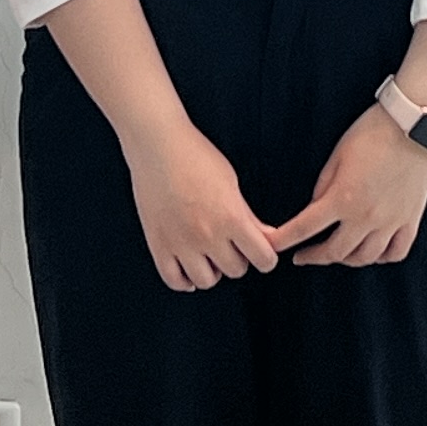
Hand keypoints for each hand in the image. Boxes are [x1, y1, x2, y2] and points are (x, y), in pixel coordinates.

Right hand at [128, 122, 285, 290]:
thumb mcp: (231, 183)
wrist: (158, 144)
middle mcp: (207, 235)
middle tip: (232, 245)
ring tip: (210, 255)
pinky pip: (173, 280)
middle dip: (239, 259)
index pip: (263, 258)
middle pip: (236, 270)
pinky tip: (189, 268)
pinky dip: (184, 280)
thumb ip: (249, 216)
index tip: (262, 252)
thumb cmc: (196, 156)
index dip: (266, 257)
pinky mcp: (158, 244)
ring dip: (213, 270)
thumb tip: (268, 238)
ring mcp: (180, 243)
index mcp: (231, 217)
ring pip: (207, 281)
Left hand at [270, 107, 426, 268]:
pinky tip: (373, 251)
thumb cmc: (372, 134)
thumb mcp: (337, 155)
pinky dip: (381, 257)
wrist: (414, 127)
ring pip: (365, 258)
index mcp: (342, 198)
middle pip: (335, 252)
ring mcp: (390, 221)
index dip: (284, 240)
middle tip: (304, 256)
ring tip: (338, 252)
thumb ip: (323, 187)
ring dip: (346, 259)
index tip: (272, 247)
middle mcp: (366, 216)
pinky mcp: (410, 219)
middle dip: (314, 257)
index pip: (304, 228)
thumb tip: (315, 209)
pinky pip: (396, 252)